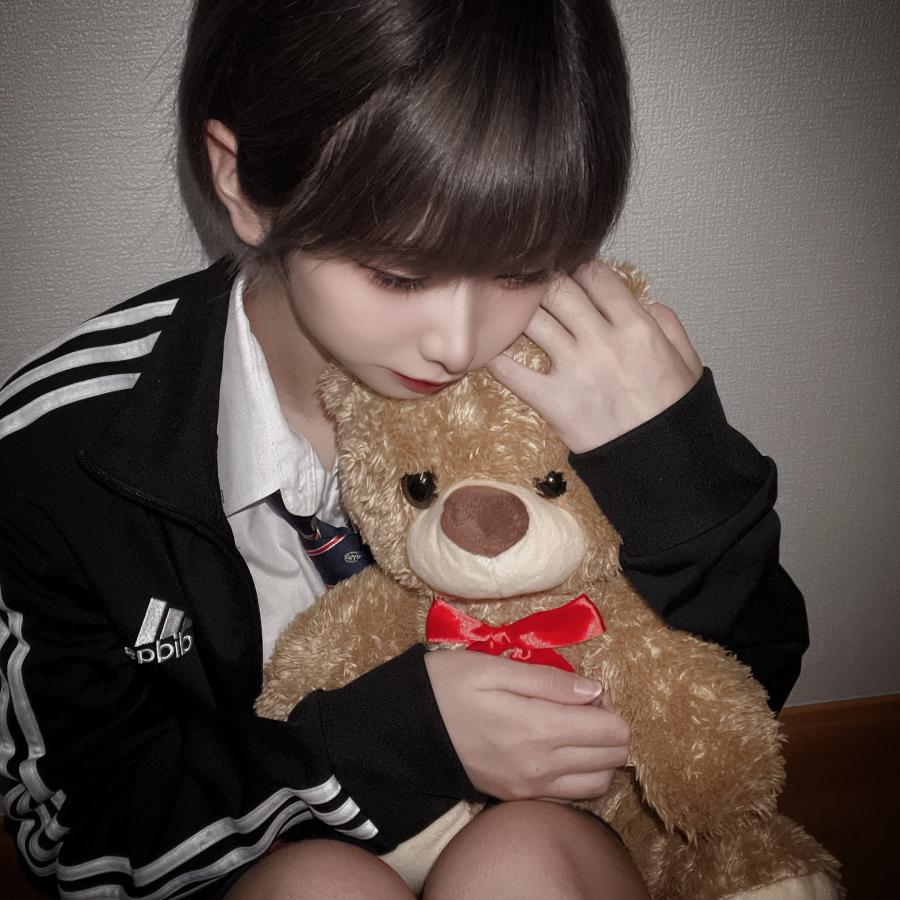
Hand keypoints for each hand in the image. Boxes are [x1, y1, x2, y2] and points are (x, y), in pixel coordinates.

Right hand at [424, 649, 629, 800]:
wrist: (403, 729)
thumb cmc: (445, 686)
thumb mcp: (492, 668)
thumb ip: (548, 680)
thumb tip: (595, 690)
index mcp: (537, 728)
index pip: (609, 732)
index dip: (609, 709)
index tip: (587, 693)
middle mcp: (540, 766)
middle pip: (610, 759)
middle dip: (609, 731)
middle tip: (583, 707)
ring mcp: (529, 788)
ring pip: (596, 784)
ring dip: (598, 757)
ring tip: (575, 729)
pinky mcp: (517, 797)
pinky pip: (569, 797)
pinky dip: (579, 776)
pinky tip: (559, 752)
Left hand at [487, 261, 703, 452]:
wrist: (662, 465)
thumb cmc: (674, 415)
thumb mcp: (687, 362)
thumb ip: (667, 324)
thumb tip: (644, 303)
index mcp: (637, 327)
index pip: (594, 275)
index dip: (579, 272)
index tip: (573, 280)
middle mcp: (602, 341)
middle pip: (556, 289)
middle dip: (543, 284)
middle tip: (534, 291)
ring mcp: (574, 370)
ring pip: (530, 319)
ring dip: (516, 313)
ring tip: (508, 313)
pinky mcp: (552, 401)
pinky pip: (509, 370)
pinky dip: (493, 356)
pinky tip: (485, 348)